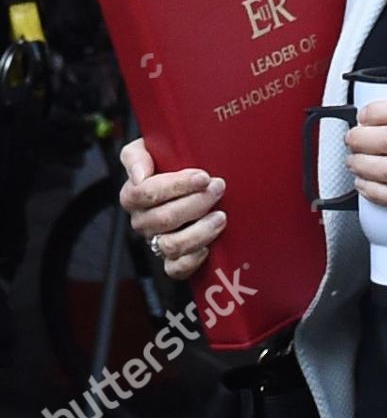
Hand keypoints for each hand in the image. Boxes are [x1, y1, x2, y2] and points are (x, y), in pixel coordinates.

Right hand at [119, 136, 227, 279]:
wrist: (192, 181)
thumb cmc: (170, 162)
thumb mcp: (150, 148)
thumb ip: (137, 155)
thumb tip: (139, 175)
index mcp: (133, 194)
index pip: (146, 192)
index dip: (176, 185)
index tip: (203, 176)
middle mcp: (143, 221)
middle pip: (162, 219)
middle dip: (195, 203)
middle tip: (218, 188)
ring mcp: (156, 242)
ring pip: (171, 245)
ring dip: (200, 231)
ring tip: (221, 216)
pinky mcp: (172, 260)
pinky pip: (176, 269)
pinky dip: (192, 260)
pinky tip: (208, 246)